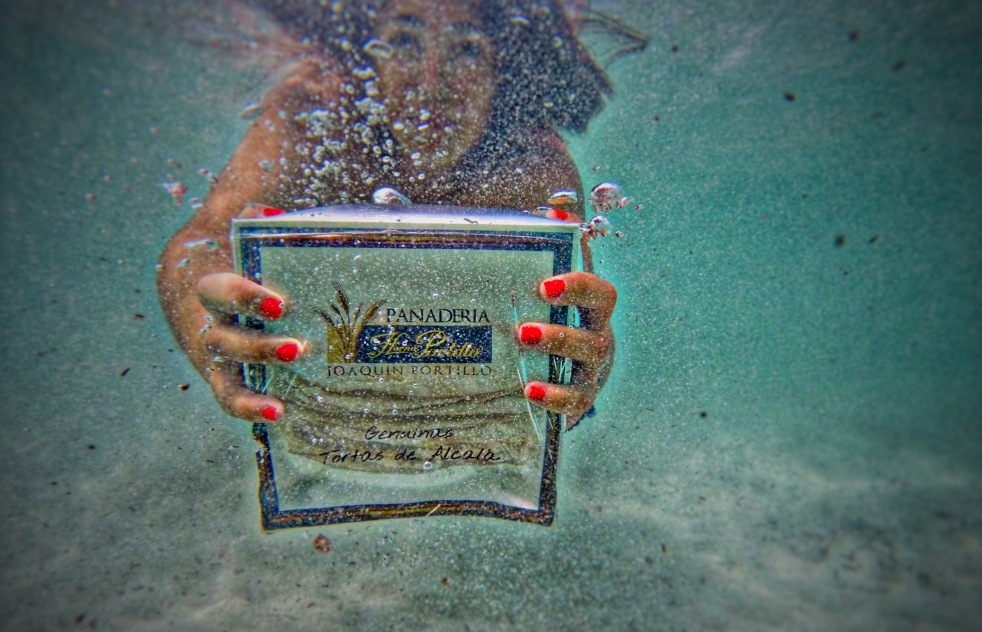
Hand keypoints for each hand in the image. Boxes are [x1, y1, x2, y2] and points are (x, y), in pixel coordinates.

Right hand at [196, 205, 306, 422]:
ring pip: (224, 381)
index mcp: (212, 288)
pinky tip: (278, 418)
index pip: (220, 292)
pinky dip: (251, 412)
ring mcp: (216, 359)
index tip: (279, 304)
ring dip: (249, 397)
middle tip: (297, 348)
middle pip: (225, 343)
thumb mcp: (241, 231)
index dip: (246, 299)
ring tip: (278, 406)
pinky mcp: (226, 380)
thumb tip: (278, 217)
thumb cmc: (236, 253)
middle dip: (258, 349)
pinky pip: (233, 401)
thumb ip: (258, 221)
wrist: (193, 276)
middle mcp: (209, 327)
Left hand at [515, 208, 616, 427]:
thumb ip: (549, 245)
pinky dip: (555, 395)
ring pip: (589, 356)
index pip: (598, 292)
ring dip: (559, 345)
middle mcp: (597, 335)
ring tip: (524, 341)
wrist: (541, 379)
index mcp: (590, 308)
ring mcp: (591, 370)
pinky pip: (575, 401)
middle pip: (597, 325)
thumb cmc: (543, 321)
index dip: (577, 286)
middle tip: (525, 325)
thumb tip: (557, 205)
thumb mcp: (541, 287)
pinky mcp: (578, 401)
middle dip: (564, 321)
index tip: (545, 286)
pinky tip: (530, 390)